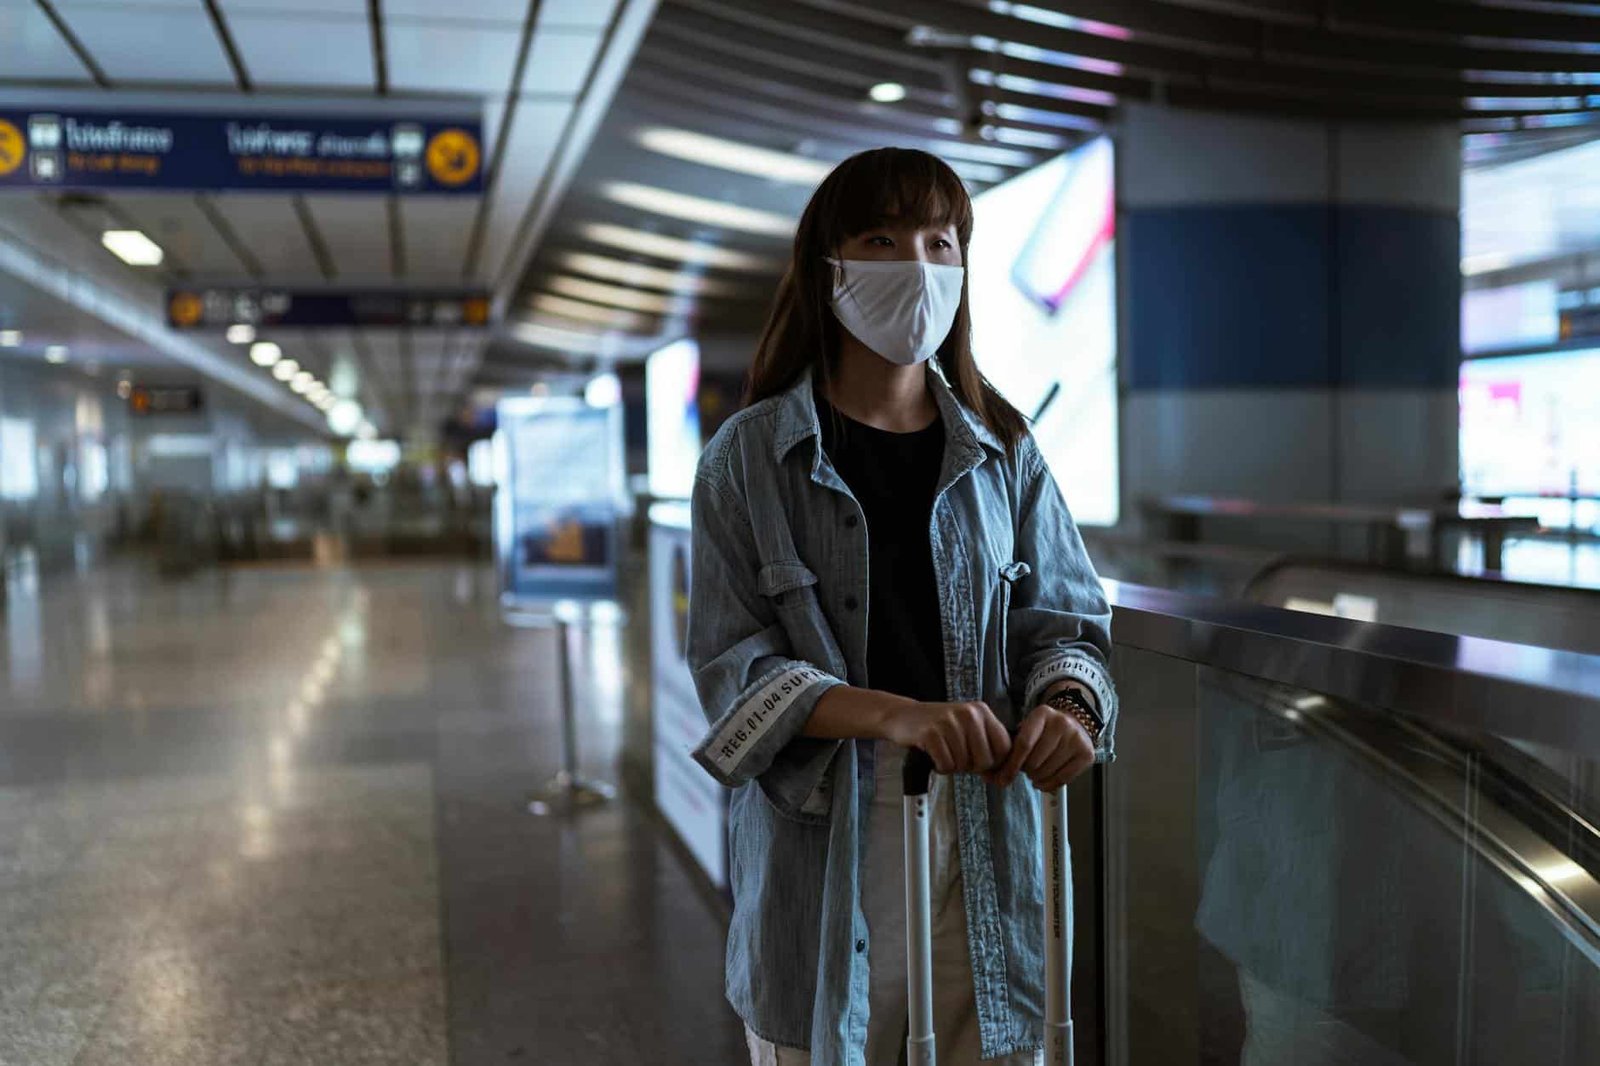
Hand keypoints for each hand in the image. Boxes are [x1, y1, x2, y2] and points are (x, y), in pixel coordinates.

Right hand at [880, 700, 1010, 774]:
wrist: (904, 715)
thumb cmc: (938, 726)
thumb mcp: (967, 727)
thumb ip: (985, 746)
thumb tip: (1001, 777)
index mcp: (982, 711)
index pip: (1004, 746)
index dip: (996, 763)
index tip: (983, 768)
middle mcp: (968, 714)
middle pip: (985, 760)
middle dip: (971, 767)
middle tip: (958, 758)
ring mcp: (949, 722)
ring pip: (964, 764)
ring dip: (952, 766)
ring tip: (944, 753)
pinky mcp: (931, 733)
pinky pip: (946, 764)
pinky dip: (940, 767)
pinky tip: (934, 756)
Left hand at [989, 694, 1095, 790]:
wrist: (1076, 723)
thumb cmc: (1045, 730)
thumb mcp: (1029, 727)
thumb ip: (1014, 744)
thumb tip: (999, 774)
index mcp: (1042, 713)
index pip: (1024, 743)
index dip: (1012, 764)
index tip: (1005, 776)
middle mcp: (1061, 723)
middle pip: (1035, 760)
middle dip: (1026, 770)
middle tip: (1025, 769)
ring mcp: (1076, 738)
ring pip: (1048, 771)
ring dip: (1036, 778)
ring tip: (1034, 774)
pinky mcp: (1087, 754)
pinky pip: (1063, 779)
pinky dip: (1049, 785)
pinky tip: (1042, 783)